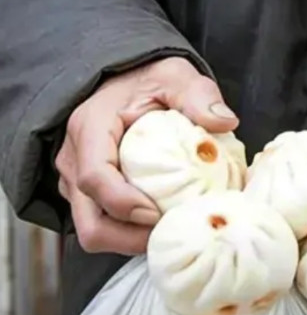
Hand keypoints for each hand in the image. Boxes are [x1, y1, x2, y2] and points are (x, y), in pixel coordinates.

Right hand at [55, 57, 237, 255]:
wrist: (122, 77)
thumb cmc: (146, 78)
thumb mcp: (175, 75)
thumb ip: (198, 95)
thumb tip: (225, 122)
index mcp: (90, 127)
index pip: (94, 177)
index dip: (124, 204)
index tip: (157, 213)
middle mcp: (73, 159)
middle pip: (88, 222)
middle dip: (128, 238)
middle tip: (170, 231)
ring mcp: (75, 180)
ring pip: (93, 230)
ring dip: (130, 239)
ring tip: (170, 228)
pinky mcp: (86, 194)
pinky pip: (102, 224)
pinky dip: (128, 232)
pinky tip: (161, 220)